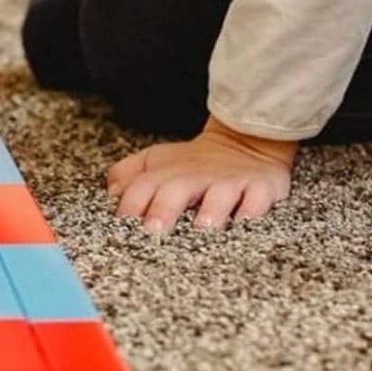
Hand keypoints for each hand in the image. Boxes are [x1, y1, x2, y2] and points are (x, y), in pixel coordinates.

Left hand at [108, 116, 297, 233]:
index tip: (123, 226)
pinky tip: (245, 223)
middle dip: (164, 208)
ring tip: (204, 227)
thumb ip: (127, 174)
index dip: (130, 205)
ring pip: (220, 195)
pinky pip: (258, 198)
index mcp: (165, 174)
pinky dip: (253, 210)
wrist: (244, 141)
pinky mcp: (260, 187)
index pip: (141, 188)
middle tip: (155, 230)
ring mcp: (228, 182)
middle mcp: (195, 177)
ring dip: (211, 211)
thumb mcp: (155, 162)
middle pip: (176, 190)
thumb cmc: (191, 164)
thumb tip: (111, 192)